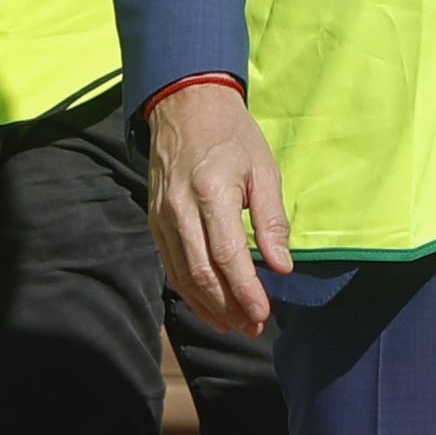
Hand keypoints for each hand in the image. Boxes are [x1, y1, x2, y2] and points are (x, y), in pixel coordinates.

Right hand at [151, 80, 293, 334]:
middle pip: (201, 273)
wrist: (185, 106)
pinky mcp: (154, 221)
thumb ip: (272, 220)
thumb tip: (280, 266)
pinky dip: (189, 290)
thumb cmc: (231, 136)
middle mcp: (179, 209)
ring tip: (234, 325)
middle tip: (253, 328)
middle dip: (228, 307)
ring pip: (181, 275)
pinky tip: (209, 305)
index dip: (245, 291)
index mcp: (210, 193)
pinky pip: (170, 265)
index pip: (226, 256)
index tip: (264, 314)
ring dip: (208, 306)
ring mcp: (161, 217)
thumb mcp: (264, 169)